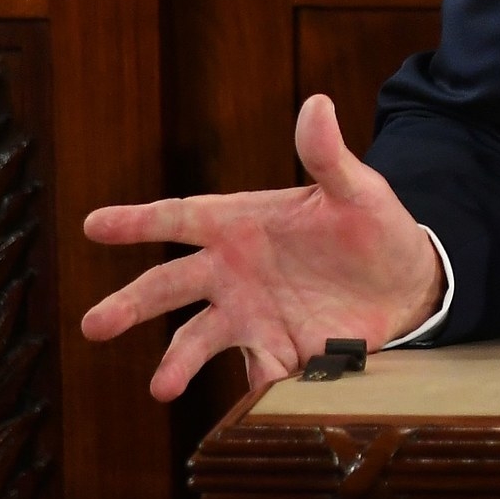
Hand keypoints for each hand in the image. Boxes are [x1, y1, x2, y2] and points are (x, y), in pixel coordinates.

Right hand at [81, 95, 443, 399]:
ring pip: (198, 338)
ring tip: (162, 388)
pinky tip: (254, 394)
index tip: (94, 225)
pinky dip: (253, 382)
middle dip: (132, 305)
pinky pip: (255, 371)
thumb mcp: (356, 189)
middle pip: (169, 286)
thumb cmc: (371, 227)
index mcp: (240, 224)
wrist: (406, 283)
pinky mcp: (276, 351)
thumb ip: (328, 156)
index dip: (138, 221)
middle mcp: (231, 272)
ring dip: (178, 363)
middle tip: (95, 324)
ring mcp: (249, 315)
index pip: (180, 217)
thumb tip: (317, 104)